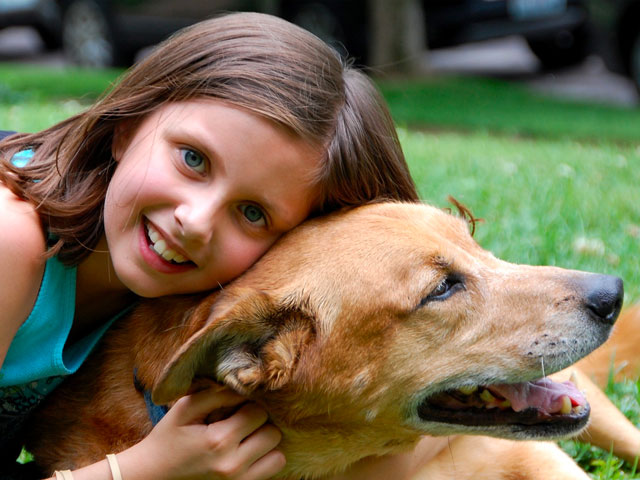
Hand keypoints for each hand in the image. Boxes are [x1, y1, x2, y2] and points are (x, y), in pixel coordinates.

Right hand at [118, 387, 284, 479]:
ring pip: (278, 456)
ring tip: (246, 439)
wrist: (152, 477)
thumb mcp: (185, 408)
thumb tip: (245, 386)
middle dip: (260, 424)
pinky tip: (247, 453)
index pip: (259, 413)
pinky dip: (264, 460)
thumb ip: (216, 394)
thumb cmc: (168, 438)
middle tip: (241, 423)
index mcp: (218, 441)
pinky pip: (271, 472)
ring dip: (265, 444)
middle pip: (273, 434)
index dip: (249, 405)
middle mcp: (232, 465)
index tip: (235, 408)